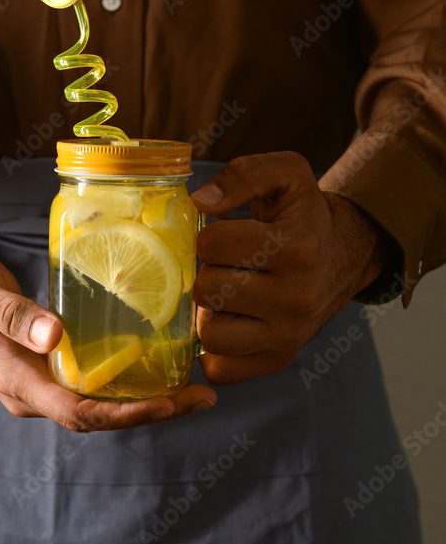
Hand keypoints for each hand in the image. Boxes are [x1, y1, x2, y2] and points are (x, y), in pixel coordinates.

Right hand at [0, 252, 216, 430]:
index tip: (174, 402)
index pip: (80, 413)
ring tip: (192, 388)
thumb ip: (13, 314)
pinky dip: (125, 388)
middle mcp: (30, 396)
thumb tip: (54, 336)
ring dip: (144, 403)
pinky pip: (91, 392)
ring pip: (98, 408)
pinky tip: (154, 371)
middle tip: (202, 395)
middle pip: (99, 418)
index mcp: (16, 382)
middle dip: (153, 411)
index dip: (130, 414)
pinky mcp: (44, 376)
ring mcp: (37, 390)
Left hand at [190, 151, 393, 384]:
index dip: (209, 236)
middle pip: (208, 290)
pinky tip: (227, 324)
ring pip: (210, 334)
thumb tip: (200, 201)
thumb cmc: (302, 215)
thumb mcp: (284, 174)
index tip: (226, 237)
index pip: (211, 245)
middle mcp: (296, 297)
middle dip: (209, 273)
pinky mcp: (279, 358)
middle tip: (228, 266)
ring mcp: (289, 333)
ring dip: (210, 312)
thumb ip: (242, 174)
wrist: (342, 255)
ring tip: (228, 294)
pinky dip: (215, 352)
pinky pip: (222, 369)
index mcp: (296, 248)